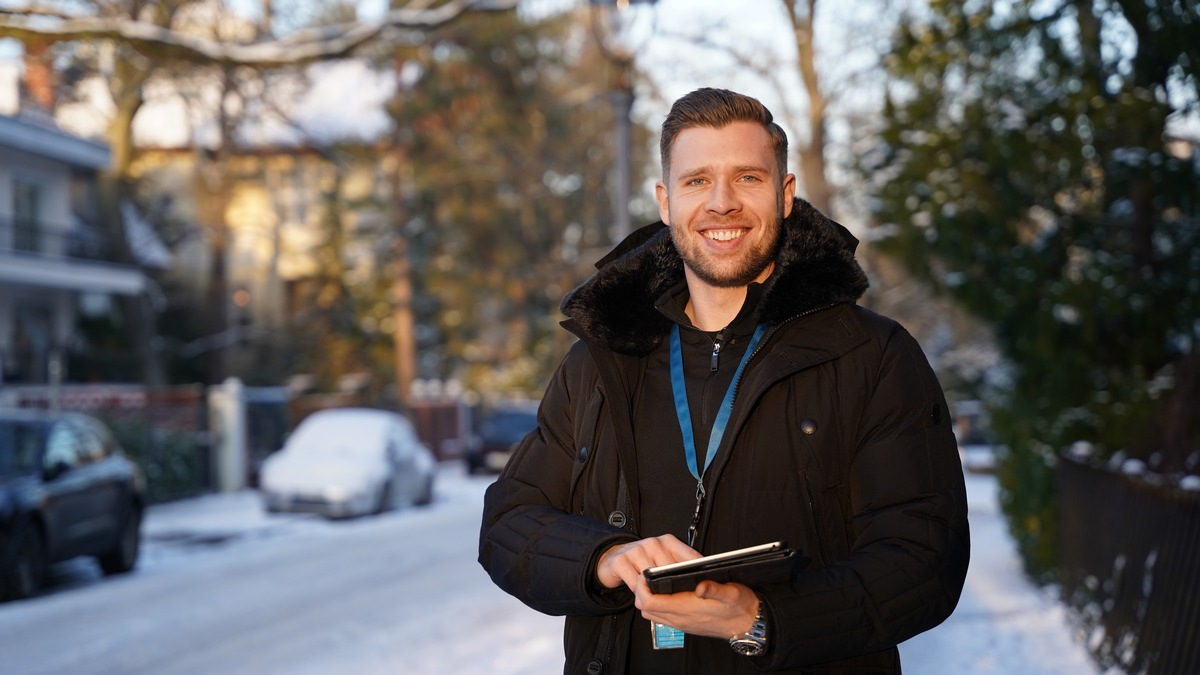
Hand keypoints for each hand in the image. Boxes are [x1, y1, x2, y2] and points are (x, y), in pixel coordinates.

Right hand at [595, 534, 700, 589]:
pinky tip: (641, 592)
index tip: (704, 586)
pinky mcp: (621, 561)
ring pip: (652, 578)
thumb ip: (681, 565)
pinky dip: (640, 592)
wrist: (613, 557)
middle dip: (674, 586)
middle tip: (677, 597)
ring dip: (655, 591)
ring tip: (657, 595)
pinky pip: (636, 583)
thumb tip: (703, 582)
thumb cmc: (643, 560)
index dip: (698, 573)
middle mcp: (653, 543)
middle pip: (671, 571)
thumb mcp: (664, 558)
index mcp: (668, 541)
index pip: (689, 557)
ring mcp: (636, 551)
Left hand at [634, 578, 759, 639]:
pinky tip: (668, 591)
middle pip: (645, 608)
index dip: (641, 587)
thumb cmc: (739, 608)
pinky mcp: (684, 623)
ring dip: (648, 597)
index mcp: (687, 609)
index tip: (646, 573)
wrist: (747, 624)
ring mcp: (681, 622)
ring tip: (656, 582)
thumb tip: (700, 585)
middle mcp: (680, 618)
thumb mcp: (731, 593)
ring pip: (651, 613)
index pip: (649, 602)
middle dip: (641, 590)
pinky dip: (658, 603)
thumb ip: (714, 588)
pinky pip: (662, 615)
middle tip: (648, 575)